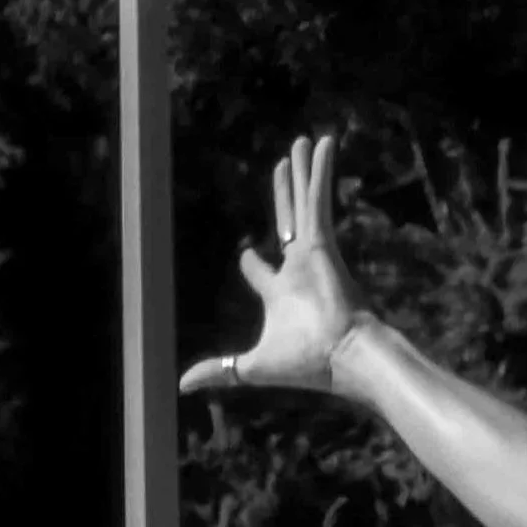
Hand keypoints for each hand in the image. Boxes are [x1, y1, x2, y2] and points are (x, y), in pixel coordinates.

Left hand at [181, 134, 373, 396]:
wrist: (343, 356)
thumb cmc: (304, 363)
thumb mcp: (251, 367)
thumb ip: (220, 370)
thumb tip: (182, 386)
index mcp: (282, 293)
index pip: (261, 268)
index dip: (251, 260)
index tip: (247, 252)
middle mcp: (299, 267)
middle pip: (287, 220)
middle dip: (284, 193)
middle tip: (283, 167)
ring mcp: (313, 251)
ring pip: (304, 201)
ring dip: (303, 171)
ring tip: (304, 141)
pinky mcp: (323, 241)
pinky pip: (319, 198)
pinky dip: (320, 171)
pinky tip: (323, 144)